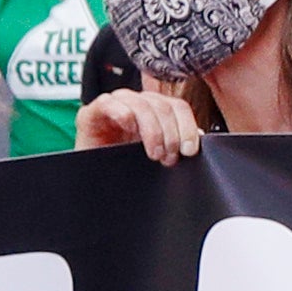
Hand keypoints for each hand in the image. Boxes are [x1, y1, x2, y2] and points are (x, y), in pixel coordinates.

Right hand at [75, 87, 204, 161]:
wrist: (93, 186)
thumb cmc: (124, 167)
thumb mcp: (157, 155)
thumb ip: (176, 143)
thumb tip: (200, 138)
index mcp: (153, 110)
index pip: (177, 107)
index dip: (187, 127)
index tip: (189, 150)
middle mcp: (135, 103)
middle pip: (162, 106)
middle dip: (170, 134)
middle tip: (169, 157)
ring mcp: (113, 105)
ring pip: (141, 105)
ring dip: (152, 130)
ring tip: (153, 153)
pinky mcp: (91, 113)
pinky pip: (109, 104)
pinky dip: (123, 114)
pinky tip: (128, 128)